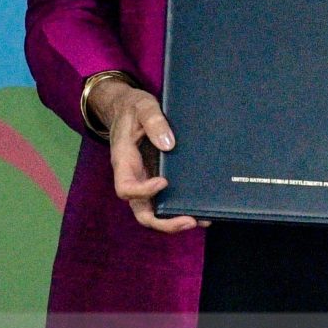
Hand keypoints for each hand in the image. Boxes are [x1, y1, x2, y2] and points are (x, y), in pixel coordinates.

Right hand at [87, 76, 198, 234]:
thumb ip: (154, 121)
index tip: (164, 182)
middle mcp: (133, 177)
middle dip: (163, 222)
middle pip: (141, 212)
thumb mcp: (142, 106)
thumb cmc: (133, 108)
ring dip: (176, 220)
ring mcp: (145, 181)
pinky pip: (166, 201)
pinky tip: (203, 211)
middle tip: (189, 220)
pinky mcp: (157, 179)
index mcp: (123, 161)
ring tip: (203, 220)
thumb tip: (169, 145)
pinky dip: (181, 209)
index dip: (143, 191)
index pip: (126, 188)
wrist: (127, 108)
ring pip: (155, 212)